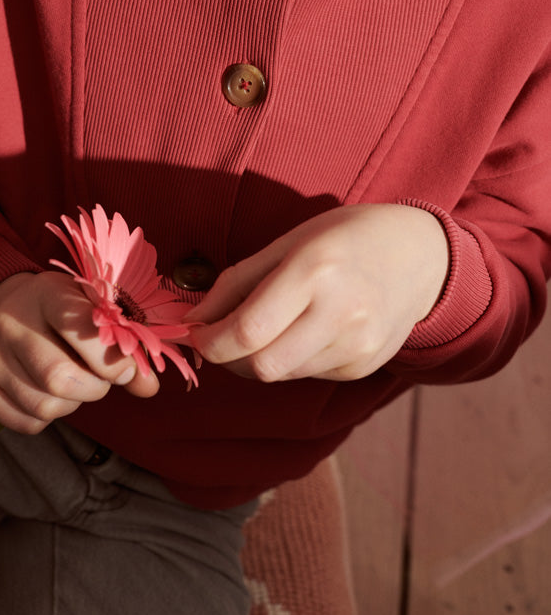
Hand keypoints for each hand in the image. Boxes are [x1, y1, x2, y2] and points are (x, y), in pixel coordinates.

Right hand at [0, 271, 158, 433]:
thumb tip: (149, 386)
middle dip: (94, 389)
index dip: (109, 357)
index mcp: (46, 293)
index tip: (125, 370)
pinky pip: (26, 423)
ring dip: (72, 405)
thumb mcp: (93, 310)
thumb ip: (124, 346)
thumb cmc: (60, 312)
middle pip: (59, 378)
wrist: (0, 309)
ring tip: (74, 384)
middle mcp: (9, 321)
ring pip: (44, 406)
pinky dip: (48, 418)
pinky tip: (48, 393)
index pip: (78, 326)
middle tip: (100, 381)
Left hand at [185, 204, 449, 382]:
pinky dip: (291, 361)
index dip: (211, 341)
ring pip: (282, 375)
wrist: (420, 255)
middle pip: (262, 366)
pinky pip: (308, 375)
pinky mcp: (365, 365)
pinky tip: (304, 332)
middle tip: (221, 339)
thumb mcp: (288, 243)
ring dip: (258, 360)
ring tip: (266, 329)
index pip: (248, 330)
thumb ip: (236, 282)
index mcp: (316, 270)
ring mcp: (358, 344)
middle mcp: (341, 312)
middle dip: (229, 359)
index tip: (197, 334)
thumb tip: (194, 321)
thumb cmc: (344, 239)